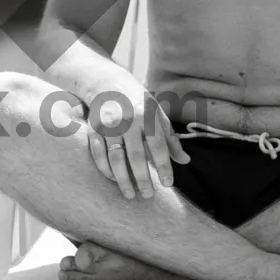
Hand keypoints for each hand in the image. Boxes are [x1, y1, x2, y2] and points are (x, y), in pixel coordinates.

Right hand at [84, 85, 189, 199]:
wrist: (107, 83)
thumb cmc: (139, 103)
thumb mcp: (158, 115)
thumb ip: (171, 139)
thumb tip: (186, 161)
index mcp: (147, 116)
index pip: (158, 145)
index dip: (164, 166)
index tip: (168, 184)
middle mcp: (127, 121)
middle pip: (136, 155)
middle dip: (143, 179)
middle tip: (148, 196)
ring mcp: (109, 125)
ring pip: (115, 158)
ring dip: (123, 180)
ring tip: (130, 195)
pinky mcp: (94, 129)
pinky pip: (98, 154)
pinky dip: (106, 170)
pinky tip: (114, 180)